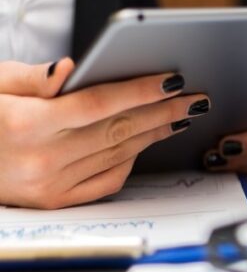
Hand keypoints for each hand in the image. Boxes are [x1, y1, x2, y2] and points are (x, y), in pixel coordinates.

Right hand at [0, 58, 208, 208]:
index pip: (98, 103)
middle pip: (118, 130)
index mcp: (26, 123)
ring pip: (118, 154)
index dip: (140, 91)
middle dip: (163, 111)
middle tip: (195, 99)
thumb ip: (30, 77)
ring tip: (180, 116)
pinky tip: (145, 142)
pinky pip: (108, 181)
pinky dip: (130, 160)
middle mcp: (42, 159)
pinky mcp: (56, 202)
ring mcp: (51, 185)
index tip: (172, 79)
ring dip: (155, 134)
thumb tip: (69, 70)